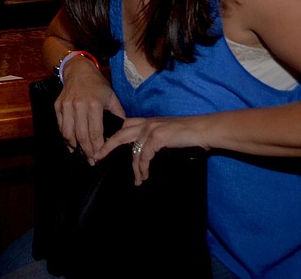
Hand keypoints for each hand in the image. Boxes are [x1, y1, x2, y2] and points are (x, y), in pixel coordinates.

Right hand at [55, 65, 124, 161]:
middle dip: (86, 151)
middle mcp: (78, 105)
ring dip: (74, 146)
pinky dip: (65, 137)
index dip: (97, 147)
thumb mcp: (112, 97)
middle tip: (91, 161)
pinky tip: (71, 144)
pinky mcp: (58, 106)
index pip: (95, 132)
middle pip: (81, 135)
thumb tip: (125, 132)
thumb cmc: (97, 85)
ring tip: (80, 153)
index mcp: (94, 104)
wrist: (79, 70)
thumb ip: (118, 115)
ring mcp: (66, 106)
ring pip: (68, 133)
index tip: (100, 157)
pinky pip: (60, 126)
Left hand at [93, 117, 207, 184]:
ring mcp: (151, 128)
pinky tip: (145, 175)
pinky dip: (143, 168)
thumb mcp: (166, 133)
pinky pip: (144, 156)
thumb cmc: (188, 134)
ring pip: (133, 151)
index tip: (103, 148)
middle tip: (97, 158)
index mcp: (147, 120)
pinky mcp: (157, 137)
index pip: (124, 126)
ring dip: (135, 168)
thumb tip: (142, 153)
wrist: (203, 129)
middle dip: (107, 147)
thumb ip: (153, 138)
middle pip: (120, 134)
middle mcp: (147, 122)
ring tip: (138, 179)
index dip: (112, 137)